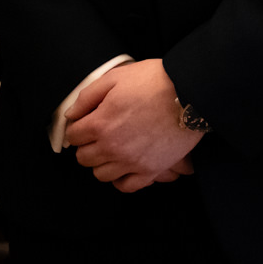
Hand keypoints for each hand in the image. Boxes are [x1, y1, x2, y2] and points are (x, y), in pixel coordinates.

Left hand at [64, 58, 203, 192]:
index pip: (74, 135)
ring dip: (102, 162)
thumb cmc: (155, 81)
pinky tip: (124, 167)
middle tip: (98, 135)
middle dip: (87, 145)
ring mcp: (131, 161)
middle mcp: (112, 147)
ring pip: (101, 174)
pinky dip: (121, 179)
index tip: (85, 123)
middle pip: (84, 158)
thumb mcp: (116, 77)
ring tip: (112, 150)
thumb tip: (72, 114)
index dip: (78, 127)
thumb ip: (88, 96)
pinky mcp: (151, 169)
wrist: (191, 91)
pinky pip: (126, 186)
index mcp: (100, 123)